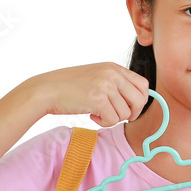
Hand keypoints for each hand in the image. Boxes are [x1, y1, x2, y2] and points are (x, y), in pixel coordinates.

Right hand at [30, 62, 149, 126]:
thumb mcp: (97, 77)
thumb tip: (137, 101)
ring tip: (97, 113)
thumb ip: (115, 84)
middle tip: (116, 116)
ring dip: (112, 119)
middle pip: (140, 100)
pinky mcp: (98, 99)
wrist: (47, 90)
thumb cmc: (69, 87)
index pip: (143, 84)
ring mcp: (106, 85)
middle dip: (131, 113)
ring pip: (125, 114)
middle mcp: (113, 74)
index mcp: (114, 67)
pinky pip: (113, 120)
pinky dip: (103, 123)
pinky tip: (91, 116)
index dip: (140, 100)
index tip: (129, 109)